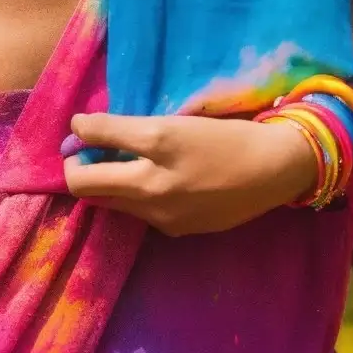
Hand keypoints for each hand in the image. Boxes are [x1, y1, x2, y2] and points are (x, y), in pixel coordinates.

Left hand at [61, 112, 317, 234]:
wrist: (273, 171)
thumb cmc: (226, 135)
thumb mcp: (176, 122)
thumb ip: (124, 127)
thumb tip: (82, 129)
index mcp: (157, 143)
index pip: (94, 137)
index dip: (79, 133)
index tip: (82, 129)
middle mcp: (153, 184)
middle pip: (85, 186)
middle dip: (79, 169)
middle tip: (92, 154)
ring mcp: (163, 215)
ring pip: (109, 202)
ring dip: (105, 186)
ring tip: (125, 167)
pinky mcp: (175, 231)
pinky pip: (137, 214)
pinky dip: (133, 199)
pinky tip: (155, 185)